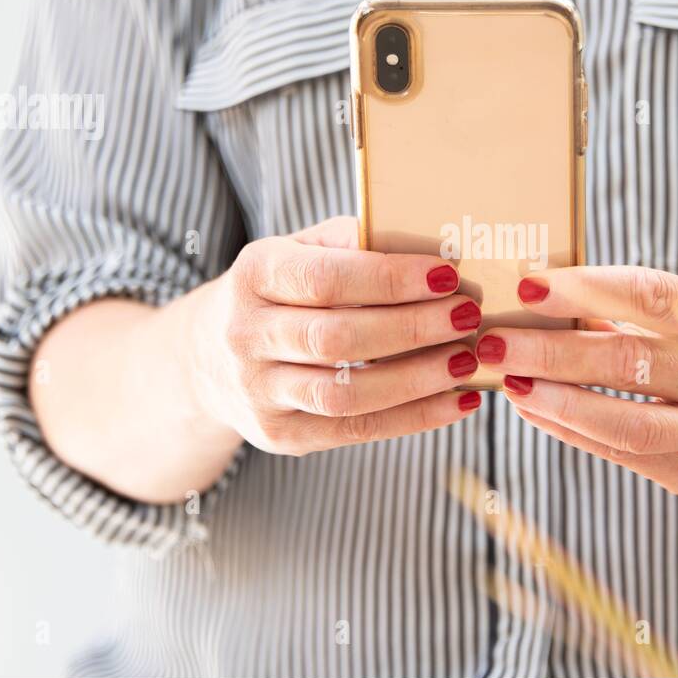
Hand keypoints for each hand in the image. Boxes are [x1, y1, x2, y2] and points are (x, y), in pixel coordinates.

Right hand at [191, 216, 484, 455]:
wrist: (209, 357)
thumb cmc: (281, 291)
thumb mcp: (300, 251)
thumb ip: (353, 242)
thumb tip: (430, 243)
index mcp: (254, 275)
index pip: (325, 279)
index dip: (389, 278)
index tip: (447, 273)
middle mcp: (246, 335)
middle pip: (337, 338)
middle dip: (412, 328)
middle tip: (468, 315)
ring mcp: (259, 392)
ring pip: (346, 394)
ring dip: (417, 379)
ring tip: (468, 360)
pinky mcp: (280, 435)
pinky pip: (356, 430)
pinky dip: (415, 418)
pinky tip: (458, 401)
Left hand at [474, 266, 677, 499]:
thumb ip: (640, 309)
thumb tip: (546, 294)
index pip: (650, 297)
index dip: (587, 290)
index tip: (530, 284)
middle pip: (627, 364)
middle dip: (551, 353)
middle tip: (494, 341)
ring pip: (624, 423)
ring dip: (557, 402)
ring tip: (508, 382)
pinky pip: (621, 454)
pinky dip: (571, 430)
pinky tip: (533, 408)